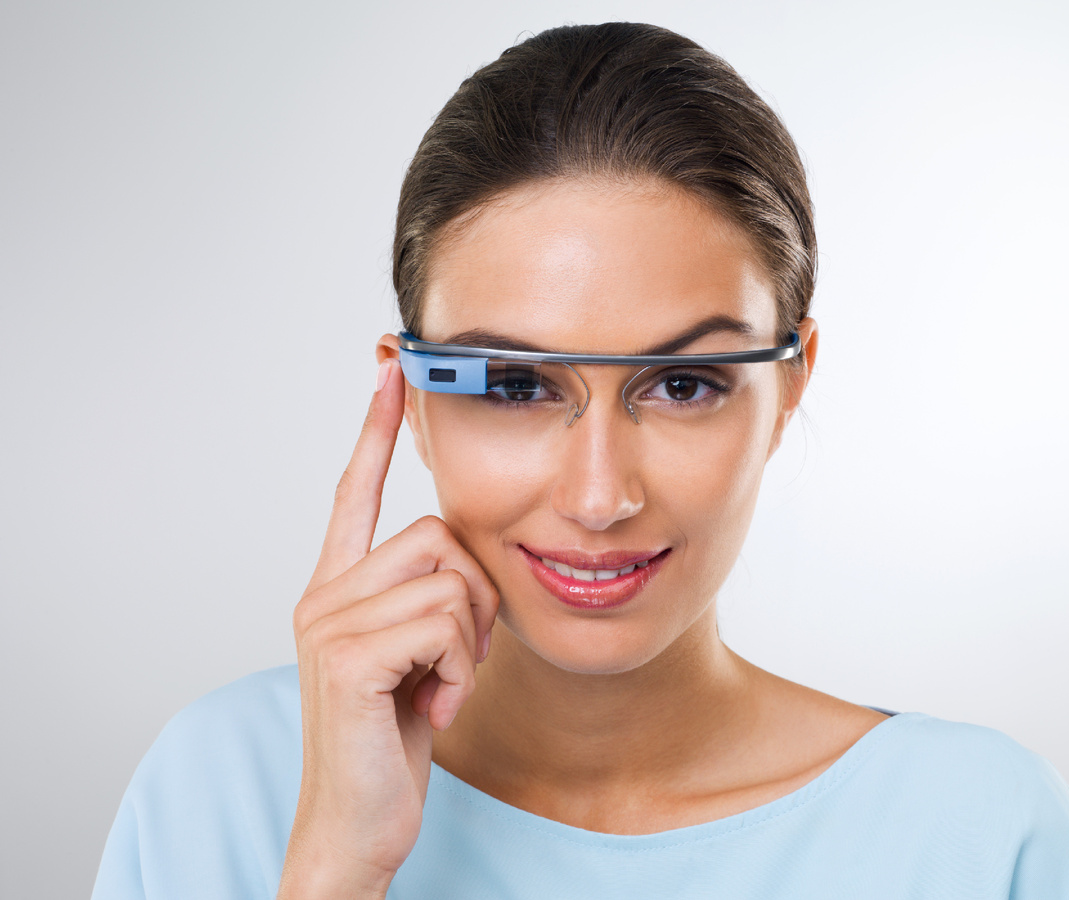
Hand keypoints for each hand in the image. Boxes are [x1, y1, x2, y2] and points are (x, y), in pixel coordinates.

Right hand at [277, 357, 499, 897]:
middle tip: (462, 655)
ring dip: (472, 641)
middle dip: (477, 595)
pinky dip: (462, 669)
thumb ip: (431, 598)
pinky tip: (436, 705)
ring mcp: (327, 623)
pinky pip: (444, 625)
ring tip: (442, 685)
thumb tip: (472, 555)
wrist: (359, 824)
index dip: (378, 431)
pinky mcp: (345, 658)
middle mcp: (324, 594)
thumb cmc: (394, 738)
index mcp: (339, 587)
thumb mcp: (420, 655)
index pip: (356, 491)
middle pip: (438, 532)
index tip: (391, 372)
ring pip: (450, 579)